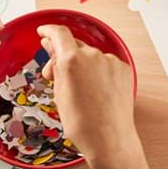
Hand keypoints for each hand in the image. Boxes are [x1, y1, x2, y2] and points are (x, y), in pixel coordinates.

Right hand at [37, 25, 136, 162]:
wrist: (110, 138)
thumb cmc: (81, 122)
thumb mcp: (59, 93)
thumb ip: (55, 64)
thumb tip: (50, 45)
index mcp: (72, 60)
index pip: (58, 33)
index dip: (48, 30)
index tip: (43, 32)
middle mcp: (93, 55)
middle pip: (74, 46)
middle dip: (64, 56)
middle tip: (55, 74)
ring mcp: (111, 61)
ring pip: (91, 56)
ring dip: (83, 66)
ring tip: (81, 91)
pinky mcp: (124, 67)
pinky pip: (107, 64)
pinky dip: (100, 71)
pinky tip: (97, 91)